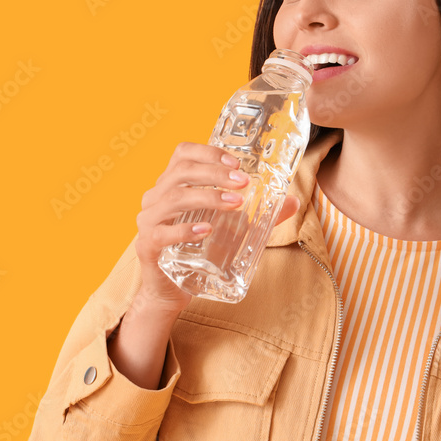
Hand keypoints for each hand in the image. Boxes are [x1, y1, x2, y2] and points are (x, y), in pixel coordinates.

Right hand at [133, 142, 301, 314]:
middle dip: (215, 173)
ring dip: (207, 196)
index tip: (236, 162)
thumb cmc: (197, 250)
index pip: (183, 153)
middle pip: (181, 172)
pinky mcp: (148, 245)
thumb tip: (292, 202)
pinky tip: (206, 228)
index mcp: (171, 184)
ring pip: (174, 198)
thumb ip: (258, 215)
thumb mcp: (230, 228)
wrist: (171, 289)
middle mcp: (156, 197)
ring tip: (235, 203)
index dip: (208, 152)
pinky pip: (162, 232)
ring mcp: (148, 220)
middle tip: (243, 182)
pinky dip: (185, 229)